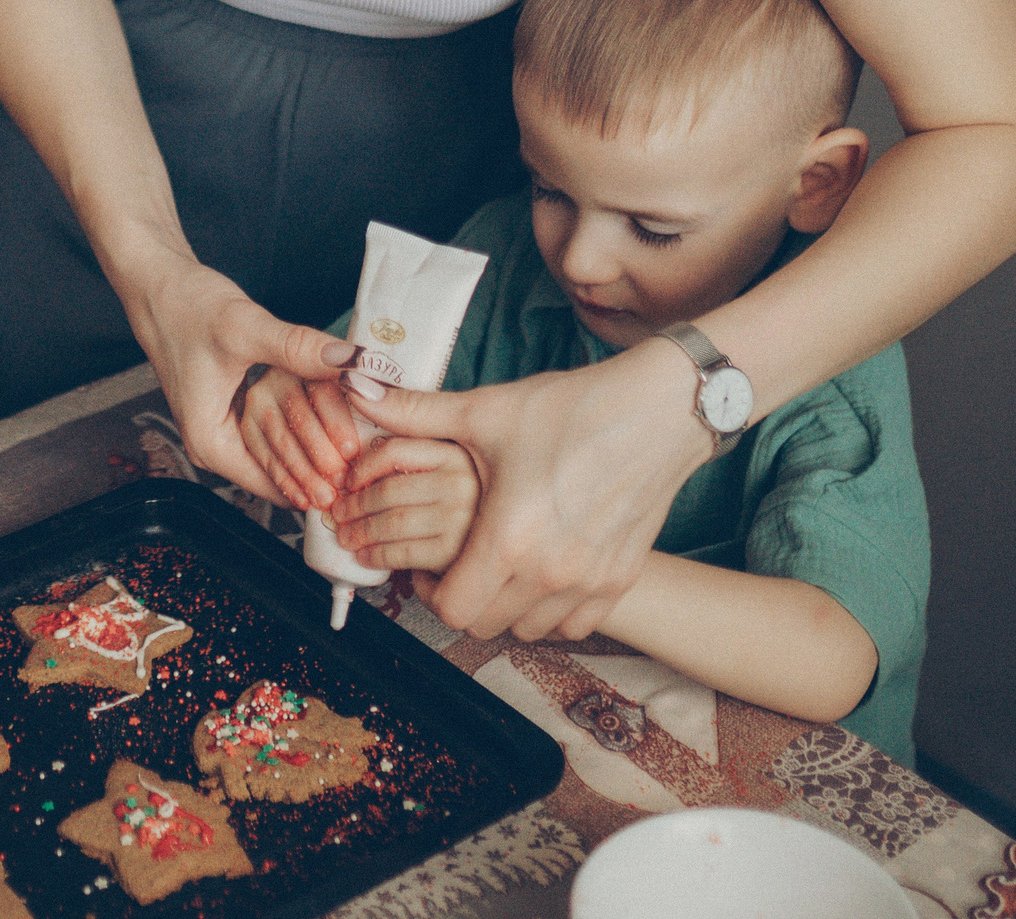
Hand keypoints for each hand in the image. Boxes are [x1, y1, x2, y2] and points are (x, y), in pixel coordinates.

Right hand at [126, 255, 356, 506]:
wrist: (159, 284)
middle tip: (367, 468)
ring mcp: (225, 427)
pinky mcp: (233, 407)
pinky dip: (302, 424)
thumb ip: (300, 348)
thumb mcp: (246, 328)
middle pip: (280, 473)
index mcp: (211, 443)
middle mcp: (215, 444)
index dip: (317, 483)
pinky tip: (334, 417)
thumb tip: (354, 362)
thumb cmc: (186, 307)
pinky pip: (274, 428)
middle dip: (323, 470)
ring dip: (316, 448)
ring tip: (359, 449)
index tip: (356, 478)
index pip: (274, 486)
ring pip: (280, 450)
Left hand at [329, 435, 479, 575]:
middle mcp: (462, 483)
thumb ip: (419, 449)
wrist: (510, 551)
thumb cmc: (483, 509)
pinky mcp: (456, 553)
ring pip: (391, 523)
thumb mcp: (460, 466)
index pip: (395, 452)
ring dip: (361, 532)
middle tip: (340, 513)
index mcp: (457, 454)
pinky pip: (402, 552)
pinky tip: (367, 555)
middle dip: (355, 505)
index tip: (349, 481)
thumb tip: (361, 446)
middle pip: (388, 491)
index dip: (363, 467)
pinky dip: (377, 555)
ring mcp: (460, 519)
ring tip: (347, 536)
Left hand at [347, 348, 706, 640]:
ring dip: (503, 608)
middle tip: (456, 564)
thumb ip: (414, 412)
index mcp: (508, 539)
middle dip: (461, 599)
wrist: (660, 410)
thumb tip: (355, 386)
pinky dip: (550, 611)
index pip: (452, 609)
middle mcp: (551, 573)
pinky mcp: (621, 579)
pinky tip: (540, 573)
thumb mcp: (486, 410)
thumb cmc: (573, 408)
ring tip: (495, 566)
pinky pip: (574, 624)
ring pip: (528, 629)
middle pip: (485, 625)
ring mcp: (591, 582)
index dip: (429, 592)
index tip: (427, 566)